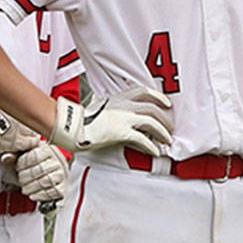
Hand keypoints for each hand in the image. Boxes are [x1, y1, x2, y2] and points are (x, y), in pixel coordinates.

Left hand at [7, 142, 67, 203]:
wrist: (46, 175)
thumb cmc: (34, 165)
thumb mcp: (23, 156)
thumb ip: (14, 155)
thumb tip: (6, 158)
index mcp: (48, 150)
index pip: (35, 156)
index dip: (23, 164)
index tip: (18, 168)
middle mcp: (58, 161)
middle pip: (40, 169)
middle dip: (26, 177)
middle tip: (21, 180)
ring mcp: (62, 175)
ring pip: (46, 181)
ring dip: (32, 187)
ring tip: (25, 188)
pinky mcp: (63, 188)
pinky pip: (53, 192)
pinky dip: (41, 195)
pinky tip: (33, 195)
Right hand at [51, 86, 174, 156]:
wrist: (72, 127)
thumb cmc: (83, 119)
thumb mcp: (100, 106)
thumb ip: (112, 108)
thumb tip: (119, 116)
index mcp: (118, 97)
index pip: (144, 91)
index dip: (158, 96)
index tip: (167, 103)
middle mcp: (123, 105)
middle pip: (152, 108)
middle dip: (165, 119)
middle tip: (170, 128)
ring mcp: (123, 118)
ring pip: (151, 122)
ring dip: (163, 132)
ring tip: (167, 141)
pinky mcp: (121, 132)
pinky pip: (143, 139)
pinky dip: (152, 146)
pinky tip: (155, 151)